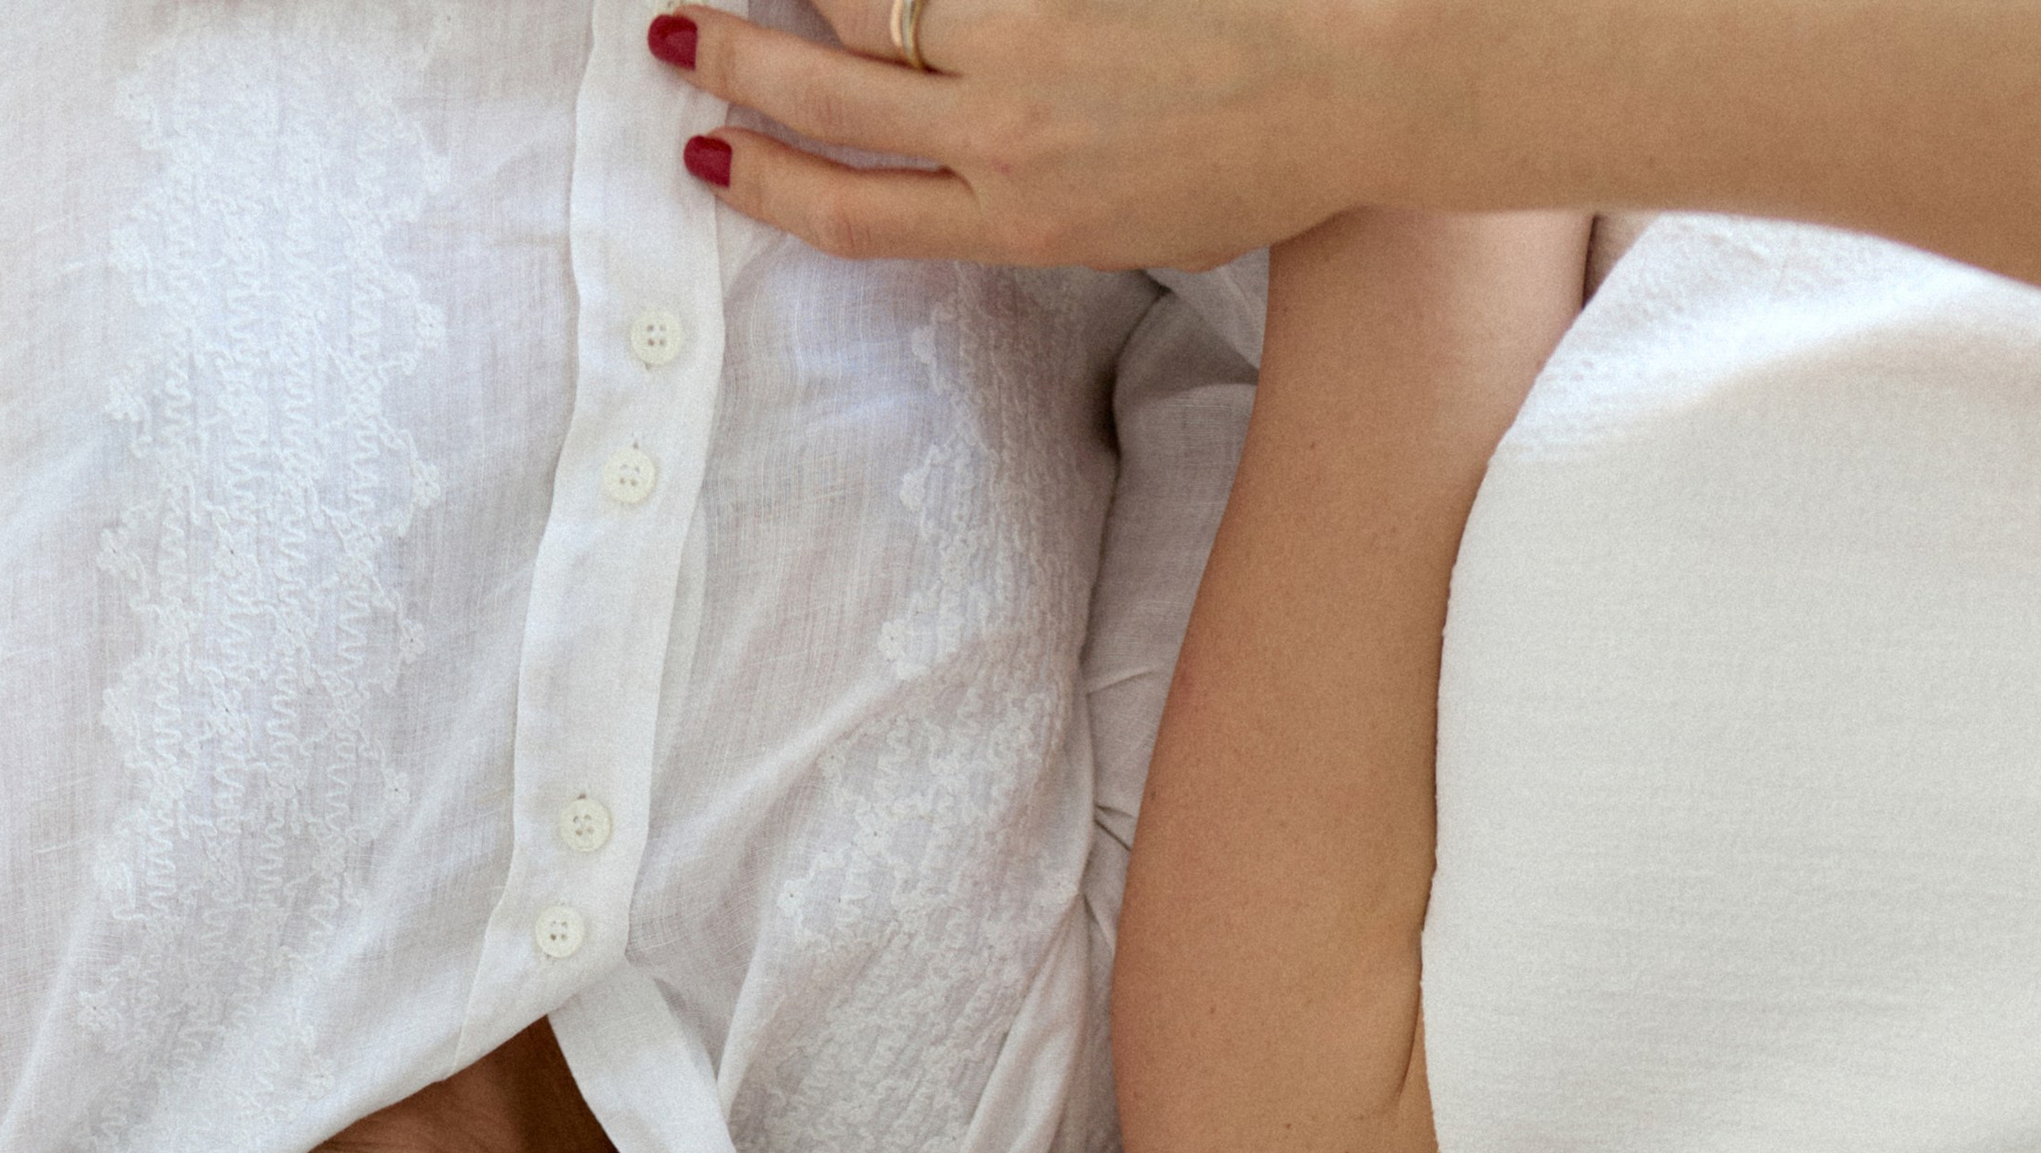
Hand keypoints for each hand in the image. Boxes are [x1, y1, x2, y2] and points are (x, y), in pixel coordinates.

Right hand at [651, 0, 1410, 272]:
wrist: (1365, 66)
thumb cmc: (1278, 154)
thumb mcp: (1154, 233)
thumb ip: (1055, 208)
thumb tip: (984, 177)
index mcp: (1025, 221)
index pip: (853, 210)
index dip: (768, 185)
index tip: (710, 156)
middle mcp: (1005, 133)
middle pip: (827, 94)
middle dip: (734, 61)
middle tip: (675, 33)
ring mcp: (1025, 32)